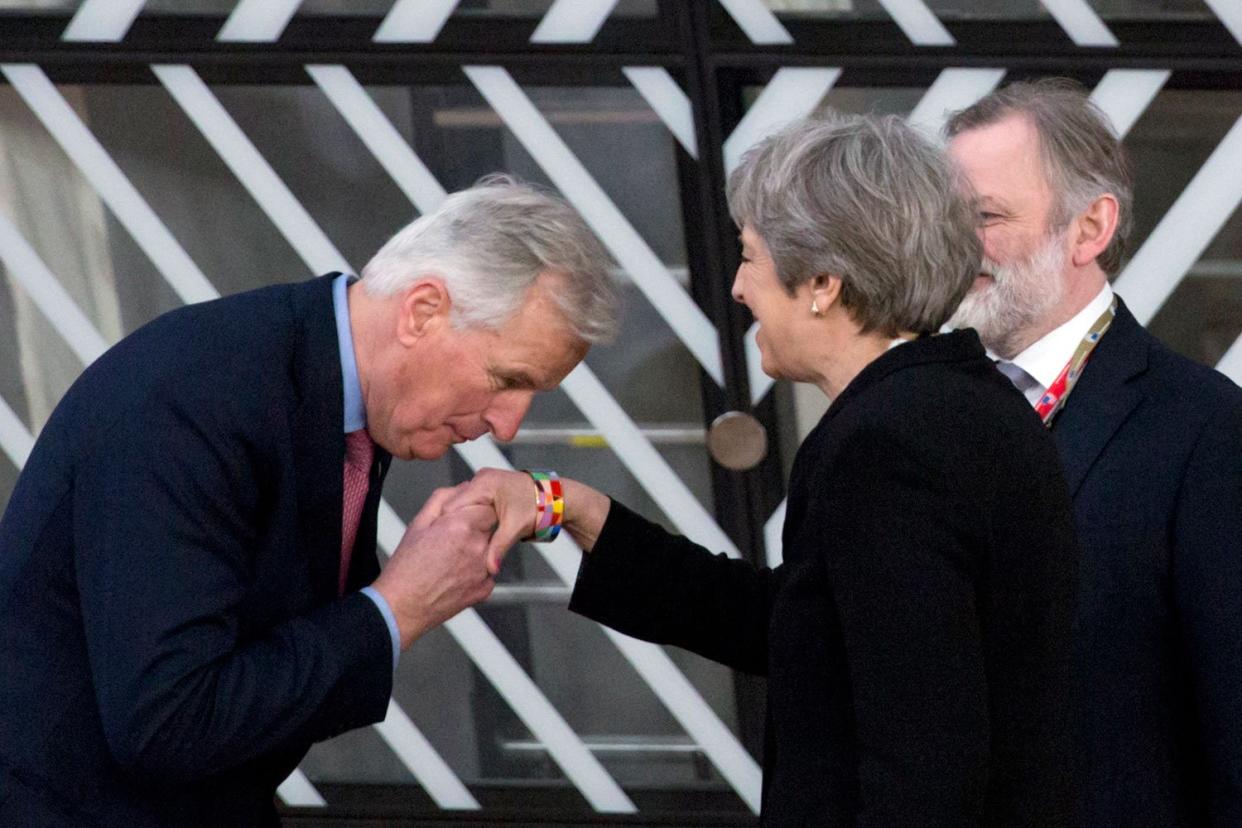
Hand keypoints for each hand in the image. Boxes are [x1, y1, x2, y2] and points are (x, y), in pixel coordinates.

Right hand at [372, 501, 496, 648]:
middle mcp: (476, 546)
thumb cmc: (406, 568)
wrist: (403, 607)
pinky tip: (455, 576)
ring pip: (490, 550)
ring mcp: (483, 569)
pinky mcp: (484, 588)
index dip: (476, 511)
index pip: (488, 508)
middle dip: (477, 530)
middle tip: (453, 541)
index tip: (465, 519)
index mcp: (460, 526)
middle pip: (491, 528)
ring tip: (451, 561)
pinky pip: (488, 573)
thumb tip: (462, 487)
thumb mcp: (418, 524)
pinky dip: (476, 572)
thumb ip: (443, 499)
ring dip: (477, 551)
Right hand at [440, 469, 537, 575]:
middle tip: (443, 546)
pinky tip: (461, 534)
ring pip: (458, 504)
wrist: (551, 497)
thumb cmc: (537, 507)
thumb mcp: (515, 528)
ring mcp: (481, 482)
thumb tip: (491, 568)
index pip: (452, 505)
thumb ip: (499, 547)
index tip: (440, 544)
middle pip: (452, 504)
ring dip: (455, 521)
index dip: (444, 525)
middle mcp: (480, 479)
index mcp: (484, 484)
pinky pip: (467, 503)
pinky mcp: (484, 488)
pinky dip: (464, 517)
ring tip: (450, 542)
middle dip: (448, 524)